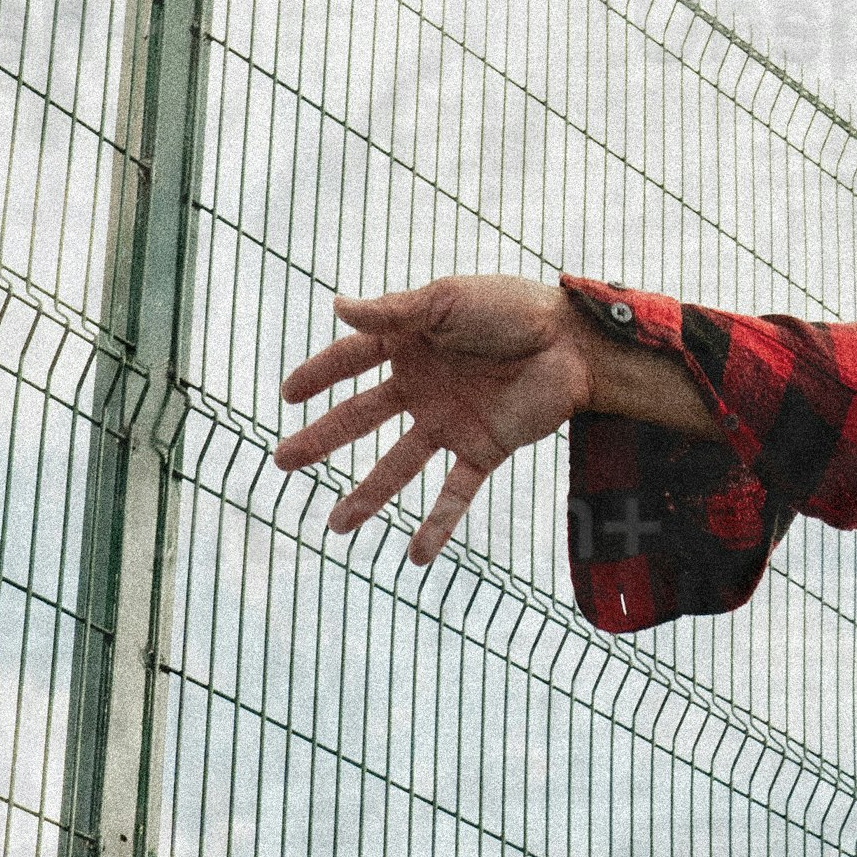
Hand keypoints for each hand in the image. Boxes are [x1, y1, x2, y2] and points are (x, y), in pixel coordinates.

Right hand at [271, 271, 608, 566]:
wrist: (572, 342)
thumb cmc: (512, 308)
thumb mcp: (447, 300)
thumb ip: (392, 312)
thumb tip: (336, 308)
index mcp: (411, 344)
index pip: (352, 362)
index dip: (319, 376)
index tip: (287, 395)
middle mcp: (423, 387)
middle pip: (361, 419)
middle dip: (322, 441)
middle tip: (283, 462)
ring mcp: (451, 422)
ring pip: (398, 466)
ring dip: (367, 496)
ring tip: (336, 527)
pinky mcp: (484, 450)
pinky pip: (455, 493)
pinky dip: (437, 525)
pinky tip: (415, 556)